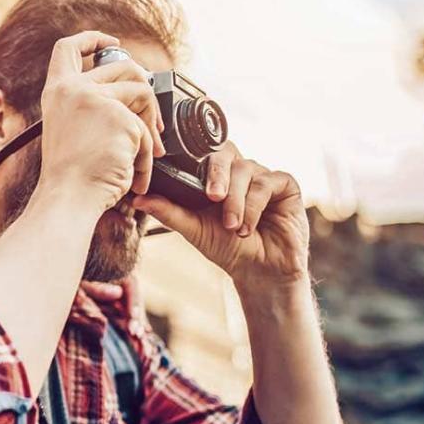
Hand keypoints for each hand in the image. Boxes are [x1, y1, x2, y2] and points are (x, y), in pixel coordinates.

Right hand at [34, 31, 165, 213]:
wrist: (69, 198)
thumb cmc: (71, 176)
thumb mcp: (71, 128)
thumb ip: (91, 105)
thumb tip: (134, 89)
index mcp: (57, 92)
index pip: (69, 48)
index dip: (91, 38)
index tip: (110, 41)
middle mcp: (74, 89)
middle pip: (123, 65)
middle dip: (144, 91)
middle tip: (150, 121)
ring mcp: (97, 100)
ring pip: (143, 93)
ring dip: (150, 125)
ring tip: (146, 154)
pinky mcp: (120, 117)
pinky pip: (148, 129)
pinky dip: (146, 155)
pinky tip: (137, 174)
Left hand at [130, 141, 309, 294]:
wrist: (259, 271)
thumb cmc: (226, 248)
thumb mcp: (193, 229)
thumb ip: (168, 211)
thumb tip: (138, 199)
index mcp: (216, 176)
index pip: (205, 152)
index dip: (195, 157)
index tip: (183, 175)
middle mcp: (240, 171)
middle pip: (226, 153)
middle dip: (217, 175)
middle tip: (212, 197)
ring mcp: (263, 175)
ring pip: (246, 171)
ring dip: (237, 201)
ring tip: (232, 226)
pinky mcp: (285, 184)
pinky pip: (268, 183)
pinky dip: (255, 205)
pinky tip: (248, 227)